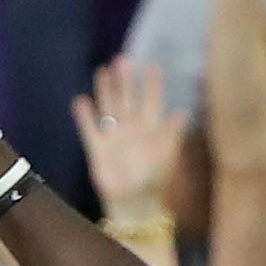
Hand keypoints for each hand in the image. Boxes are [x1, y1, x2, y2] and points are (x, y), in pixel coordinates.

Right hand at [73, 55, 188, 226]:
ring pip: (108, 108)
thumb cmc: (154, 181)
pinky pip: (89, 129)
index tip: (152, 65)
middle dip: (125, 81)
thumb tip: (184, 112)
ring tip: (103, 72)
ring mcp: (113, 137)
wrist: (135, 205)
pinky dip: (85, 117)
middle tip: (122, 60)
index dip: (152, 85)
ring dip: (105, 91)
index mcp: (150, 129)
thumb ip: (172, 134)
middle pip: (127, 99)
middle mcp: (131, 128)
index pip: (151, 101)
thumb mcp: (167, 157)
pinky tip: (81, 101)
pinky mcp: (97, 149)